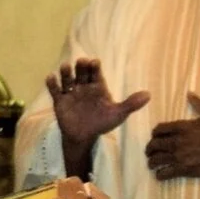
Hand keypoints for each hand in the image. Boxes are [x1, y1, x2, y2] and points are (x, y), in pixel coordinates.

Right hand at [46, 58, 148, 177]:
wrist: (84, 137)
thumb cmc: (102, 122)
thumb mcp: (118, 114)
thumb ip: (131, 104)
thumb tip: (148, 95)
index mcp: (98, 87)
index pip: (96, 73)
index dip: (95, 67)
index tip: (94, 62)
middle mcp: (84, 87)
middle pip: (81, 73)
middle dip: (81, 67)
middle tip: (81, 62)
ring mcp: (71, 93)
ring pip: (68, 79)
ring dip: (66, 72)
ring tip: (65, 67)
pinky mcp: (60, 101)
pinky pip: (55, 91)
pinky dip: (52, 84)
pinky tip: (51, 78)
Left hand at [145, 93, 199, 180]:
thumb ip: (199, 104)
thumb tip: (189, 94)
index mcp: (182, 127)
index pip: (159, 129)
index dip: (155, 133)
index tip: (155, 136)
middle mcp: (177, 142)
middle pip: (154, 145)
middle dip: (150, 149)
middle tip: (150, 152)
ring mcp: (179, 156)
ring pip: (156, 160)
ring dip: (152, 162)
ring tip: (153, 164)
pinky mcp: (184, 169)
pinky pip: (165, 173)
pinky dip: (160, 174)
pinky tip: (160, 175)